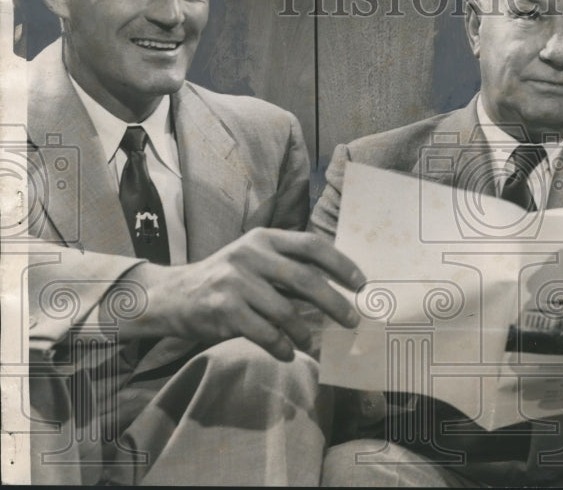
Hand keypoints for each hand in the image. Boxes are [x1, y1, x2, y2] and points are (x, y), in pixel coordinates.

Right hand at [110, 228, 365, 359]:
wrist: (173, 295)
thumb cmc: (225, 280)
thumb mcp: (254, 259)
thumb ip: (287, 266)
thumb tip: (337, 287)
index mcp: (264, 239)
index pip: (311, 245)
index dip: (340, 264)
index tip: (361, 283)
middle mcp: (250, 255)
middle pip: (305, 279)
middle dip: (334, 303)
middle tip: (352, 320)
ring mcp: (235, 282)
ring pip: (286, 312)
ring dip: (304, 333)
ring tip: (309, 342)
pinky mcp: (224, 310)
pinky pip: (265, 334)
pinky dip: (281, 347)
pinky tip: (287, 353)